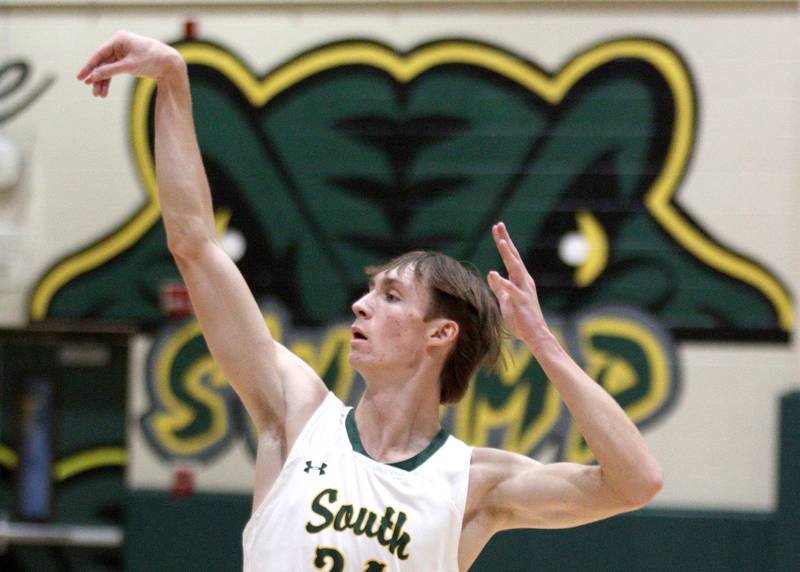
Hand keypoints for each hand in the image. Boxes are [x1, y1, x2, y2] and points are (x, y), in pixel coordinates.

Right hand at [76, 31, 183, 97]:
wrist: (170, 64)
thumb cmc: (152, 60)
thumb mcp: (129, 66)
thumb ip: (110, 71)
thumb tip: (93, 76)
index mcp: (118, 39)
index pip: (99, 54)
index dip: (89, 67)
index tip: (80, 78)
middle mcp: (119, 44)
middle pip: (102, 63)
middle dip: (97, 77)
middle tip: (91, 90)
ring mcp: (123, 52)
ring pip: (108, 68)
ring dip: (103, 82)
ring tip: (99, 95)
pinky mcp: (127, 60)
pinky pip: (115, 71)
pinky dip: (110, 80)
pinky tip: (105, 91)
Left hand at [487, 222, 549, 346]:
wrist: (535, 335)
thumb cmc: (521, 318)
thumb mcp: (506, 300)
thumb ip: (499, 288)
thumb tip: (491, 275)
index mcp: (520, 280)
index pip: (511, 257)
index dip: (504, 242)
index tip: (497, 228)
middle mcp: (524, 281)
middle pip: (514, 257)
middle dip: (506, 241)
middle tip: (499, 225)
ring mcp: (524, 290)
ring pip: (516, 269)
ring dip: (508, 255)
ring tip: (501, 242)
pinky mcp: (521, 302)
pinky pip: (511, 291)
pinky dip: (503, 282)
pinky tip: (494, 274)